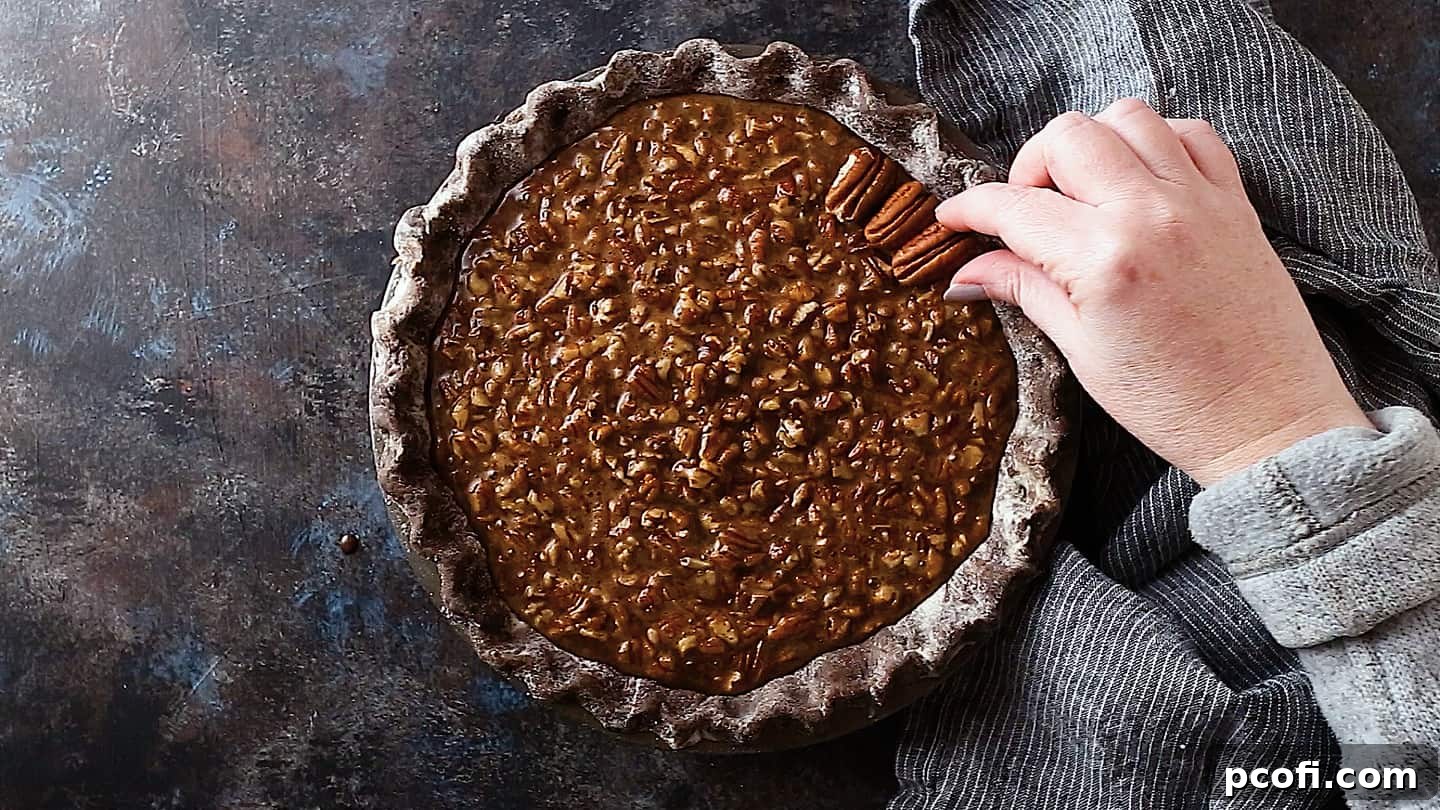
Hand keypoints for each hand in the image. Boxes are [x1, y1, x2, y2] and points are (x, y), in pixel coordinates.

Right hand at [936, 99, 1368, 485]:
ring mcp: (1198, 200)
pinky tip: (1139, 181)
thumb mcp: (1081, 351)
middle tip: (1025, 210)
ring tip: (1082, 190)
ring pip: (1128, 117)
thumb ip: (1025, 291)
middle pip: (1067, 137)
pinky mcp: (1234, 202)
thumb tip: (968, 269)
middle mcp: (1151, 213)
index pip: (1015, 206)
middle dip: (1030, 167)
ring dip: (1091, 143)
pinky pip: (1191, 133)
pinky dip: (1156, 142)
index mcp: (1104, 259)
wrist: (1266, 422)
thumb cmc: (1173, 403)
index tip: (952, 218)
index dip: (970, 207)